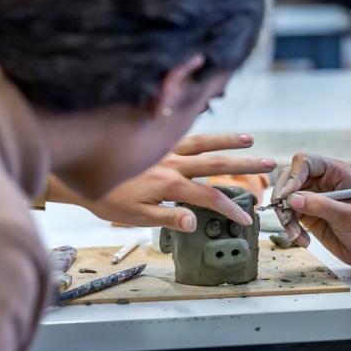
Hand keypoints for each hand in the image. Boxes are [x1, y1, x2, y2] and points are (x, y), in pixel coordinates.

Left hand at [48, 134, 275, 231]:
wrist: (80, 170)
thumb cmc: (106, 197)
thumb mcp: (135, 216)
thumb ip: (167, 217)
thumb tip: (194, 221)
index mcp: (170, 184)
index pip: (210, 197)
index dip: (232, 208)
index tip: (248, 216)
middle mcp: (173, 162)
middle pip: (217, 163)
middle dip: (246, 165)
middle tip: (270, 163)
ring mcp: (166, 149)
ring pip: (204, 142)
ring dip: (229, 141)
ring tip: (250, 139)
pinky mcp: (158, 141)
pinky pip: (186, 132)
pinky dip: (203, 130)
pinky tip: (211, 130)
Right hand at [271, 153, 350, 266]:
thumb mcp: (347, 216)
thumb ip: (320, 205)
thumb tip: (292, 199)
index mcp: (334, 172)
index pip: (304, 162)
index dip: (293, 176)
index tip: (287, 196)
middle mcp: (320, 181)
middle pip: (289, 178)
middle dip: (283, 197)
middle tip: (284, 215)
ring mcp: (312, 197)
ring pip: (285, 198)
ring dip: (285, 216)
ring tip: (295, 234)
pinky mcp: (306, 213)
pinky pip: (288, 214)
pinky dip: (289, 227)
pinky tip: (301, 239)